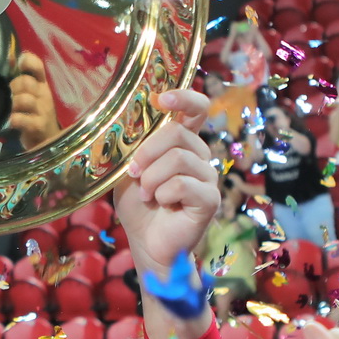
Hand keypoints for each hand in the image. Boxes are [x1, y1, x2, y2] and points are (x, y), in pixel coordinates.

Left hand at [8, 52, 60, 150]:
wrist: (47, 140)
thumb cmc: (34, 114)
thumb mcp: (29, 94)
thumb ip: (18, 77)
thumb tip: (8, 56)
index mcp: (41, 84)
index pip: (38, 66)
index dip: (28, 61)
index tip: (18, 63)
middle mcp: (44, 94)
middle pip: (26, 82)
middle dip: (12, 87)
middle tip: (7, 96)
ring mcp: (43, 111)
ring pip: (25, 99)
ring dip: (12, 103)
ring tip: (9, 110)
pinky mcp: (39, 126)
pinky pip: (24, 119)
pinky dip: (15, 119)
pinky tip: (11, 122)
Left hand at [117, 88, 217, 278]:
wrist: (145, 242)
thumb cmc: (138, 204)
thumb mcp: (128, 170)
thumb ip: (134, 146)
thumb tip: (128, 122)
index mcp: (182, 143)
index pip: (196, 108)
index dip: (183, 97)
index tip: (161, 98)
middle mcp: (200, 155)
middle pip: (177, 132)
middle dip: (147, 153)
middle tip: (134, 173)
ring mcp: (208, 176)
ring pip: (178, 158)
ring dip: (151, 178)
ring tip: (147, 194)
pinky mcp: (210, 199)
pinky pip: (183, 184)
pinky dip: (163, 194)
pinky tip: (161, 204)